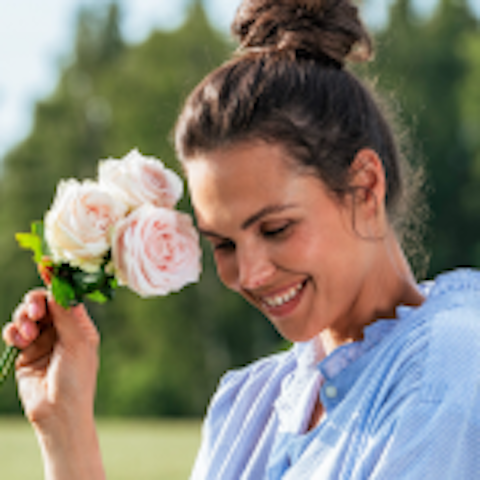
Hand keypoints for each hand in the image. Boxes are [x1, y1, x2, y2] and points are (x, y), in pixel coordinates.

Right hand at [2, 289, 99, 429]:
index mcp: (79, 326)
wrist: (58, 413)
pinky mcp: (25, 352)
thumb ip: (67, 315)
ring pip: (27, 316)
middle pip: (44, 303)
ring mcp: (42, 341)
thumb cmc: (76, 378)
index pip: (66, 298)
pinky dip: (13, 331)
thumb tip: (57, 289)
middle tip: (34, 311)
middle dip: (36, 302)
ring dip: (23, 318)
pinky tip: (18, 339)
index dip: (56, 284)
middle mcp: (61, 330)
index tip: (45, 268)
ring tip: (27, 332)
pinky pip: (14, 332)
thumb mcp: (78, 343)